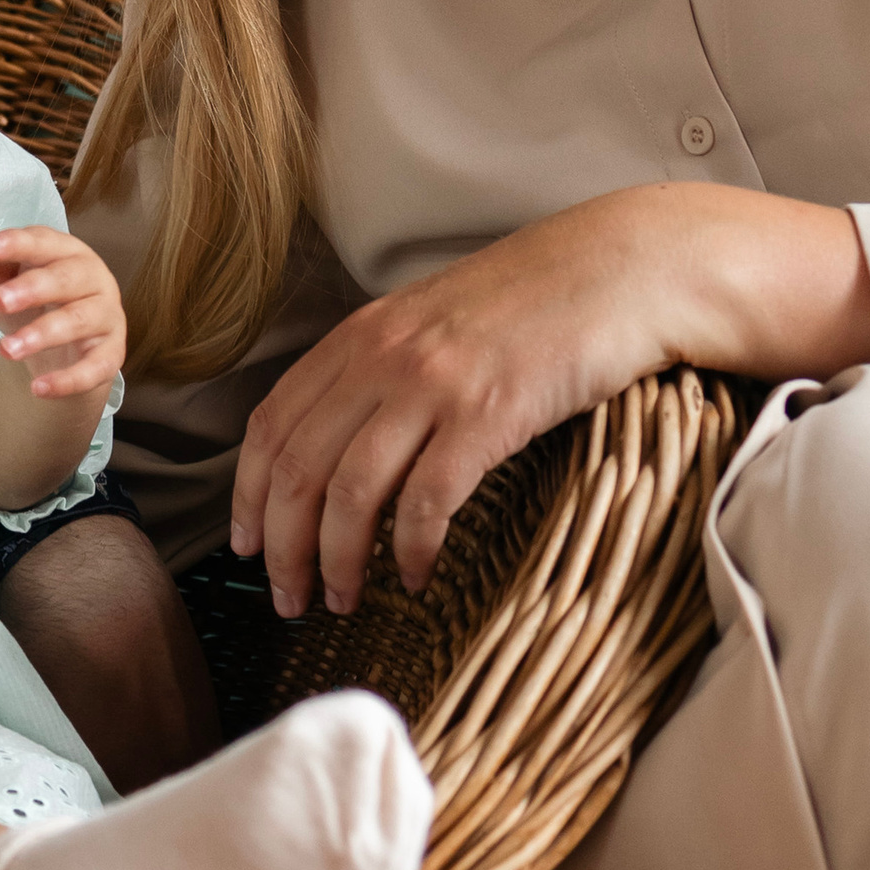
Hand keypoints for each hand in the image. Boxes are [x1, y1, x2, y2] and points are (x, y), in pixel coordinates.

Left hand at [0, 225, 125, 404]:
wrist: (72, 348)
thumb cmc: (40, 303)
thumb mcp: (9, 288)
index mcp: (67, 253)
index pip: (42, 242)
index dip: (16, 244)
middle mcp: (94, 279)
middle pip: (65, 279)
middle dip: (32, 288)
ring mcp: (107, 316)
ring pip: (79, 321)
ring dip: (42, 334)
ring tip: (6, 349)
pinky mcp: (112, 353)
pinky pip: (95, 367)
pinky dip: (68, 380)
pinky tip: (38, 389)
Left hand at [231, 184, 869, 617]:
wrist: (622, 269)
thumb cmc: (533, 304)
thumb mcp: (432, 322)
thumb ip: (379, 370)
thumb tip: (339, 444)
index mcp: (359, 335)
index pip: (271, 425)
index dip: (248, 494)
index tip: (247, 545)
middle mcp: (382, 357)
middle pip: (298, 468)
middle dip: (281, 546)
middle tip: (287, 597)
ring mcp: (434, 385)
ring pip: (349, 492)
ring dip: (336, 560)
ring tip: (343, 600)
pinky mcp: (490, 415)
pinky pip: (427, 501)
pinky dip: (412, 549)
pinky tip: (416, 577)